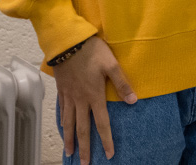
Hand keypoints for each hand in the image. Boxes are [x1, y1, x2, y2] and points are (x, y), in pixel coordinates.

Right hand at [54, 36, 135, 164]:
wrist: (67, 42)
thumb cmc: (92, 51)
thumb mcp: (112, 65)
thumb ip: (122, 83)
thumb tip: (133, 100)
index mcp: (94, 96)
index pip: (102, 123)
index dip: (106, 140)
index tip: (109, 154)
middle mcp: (80, 100)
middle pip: (82, 129)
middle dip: (85, 147)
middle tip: (84, 163)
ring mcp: (69, 96)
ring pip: (68, 123)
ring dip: (69, 139)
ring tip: (69, 152)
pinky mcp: (62, 90)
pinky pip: (62, 111)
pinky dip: (62, 123)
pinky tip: (62, 128)